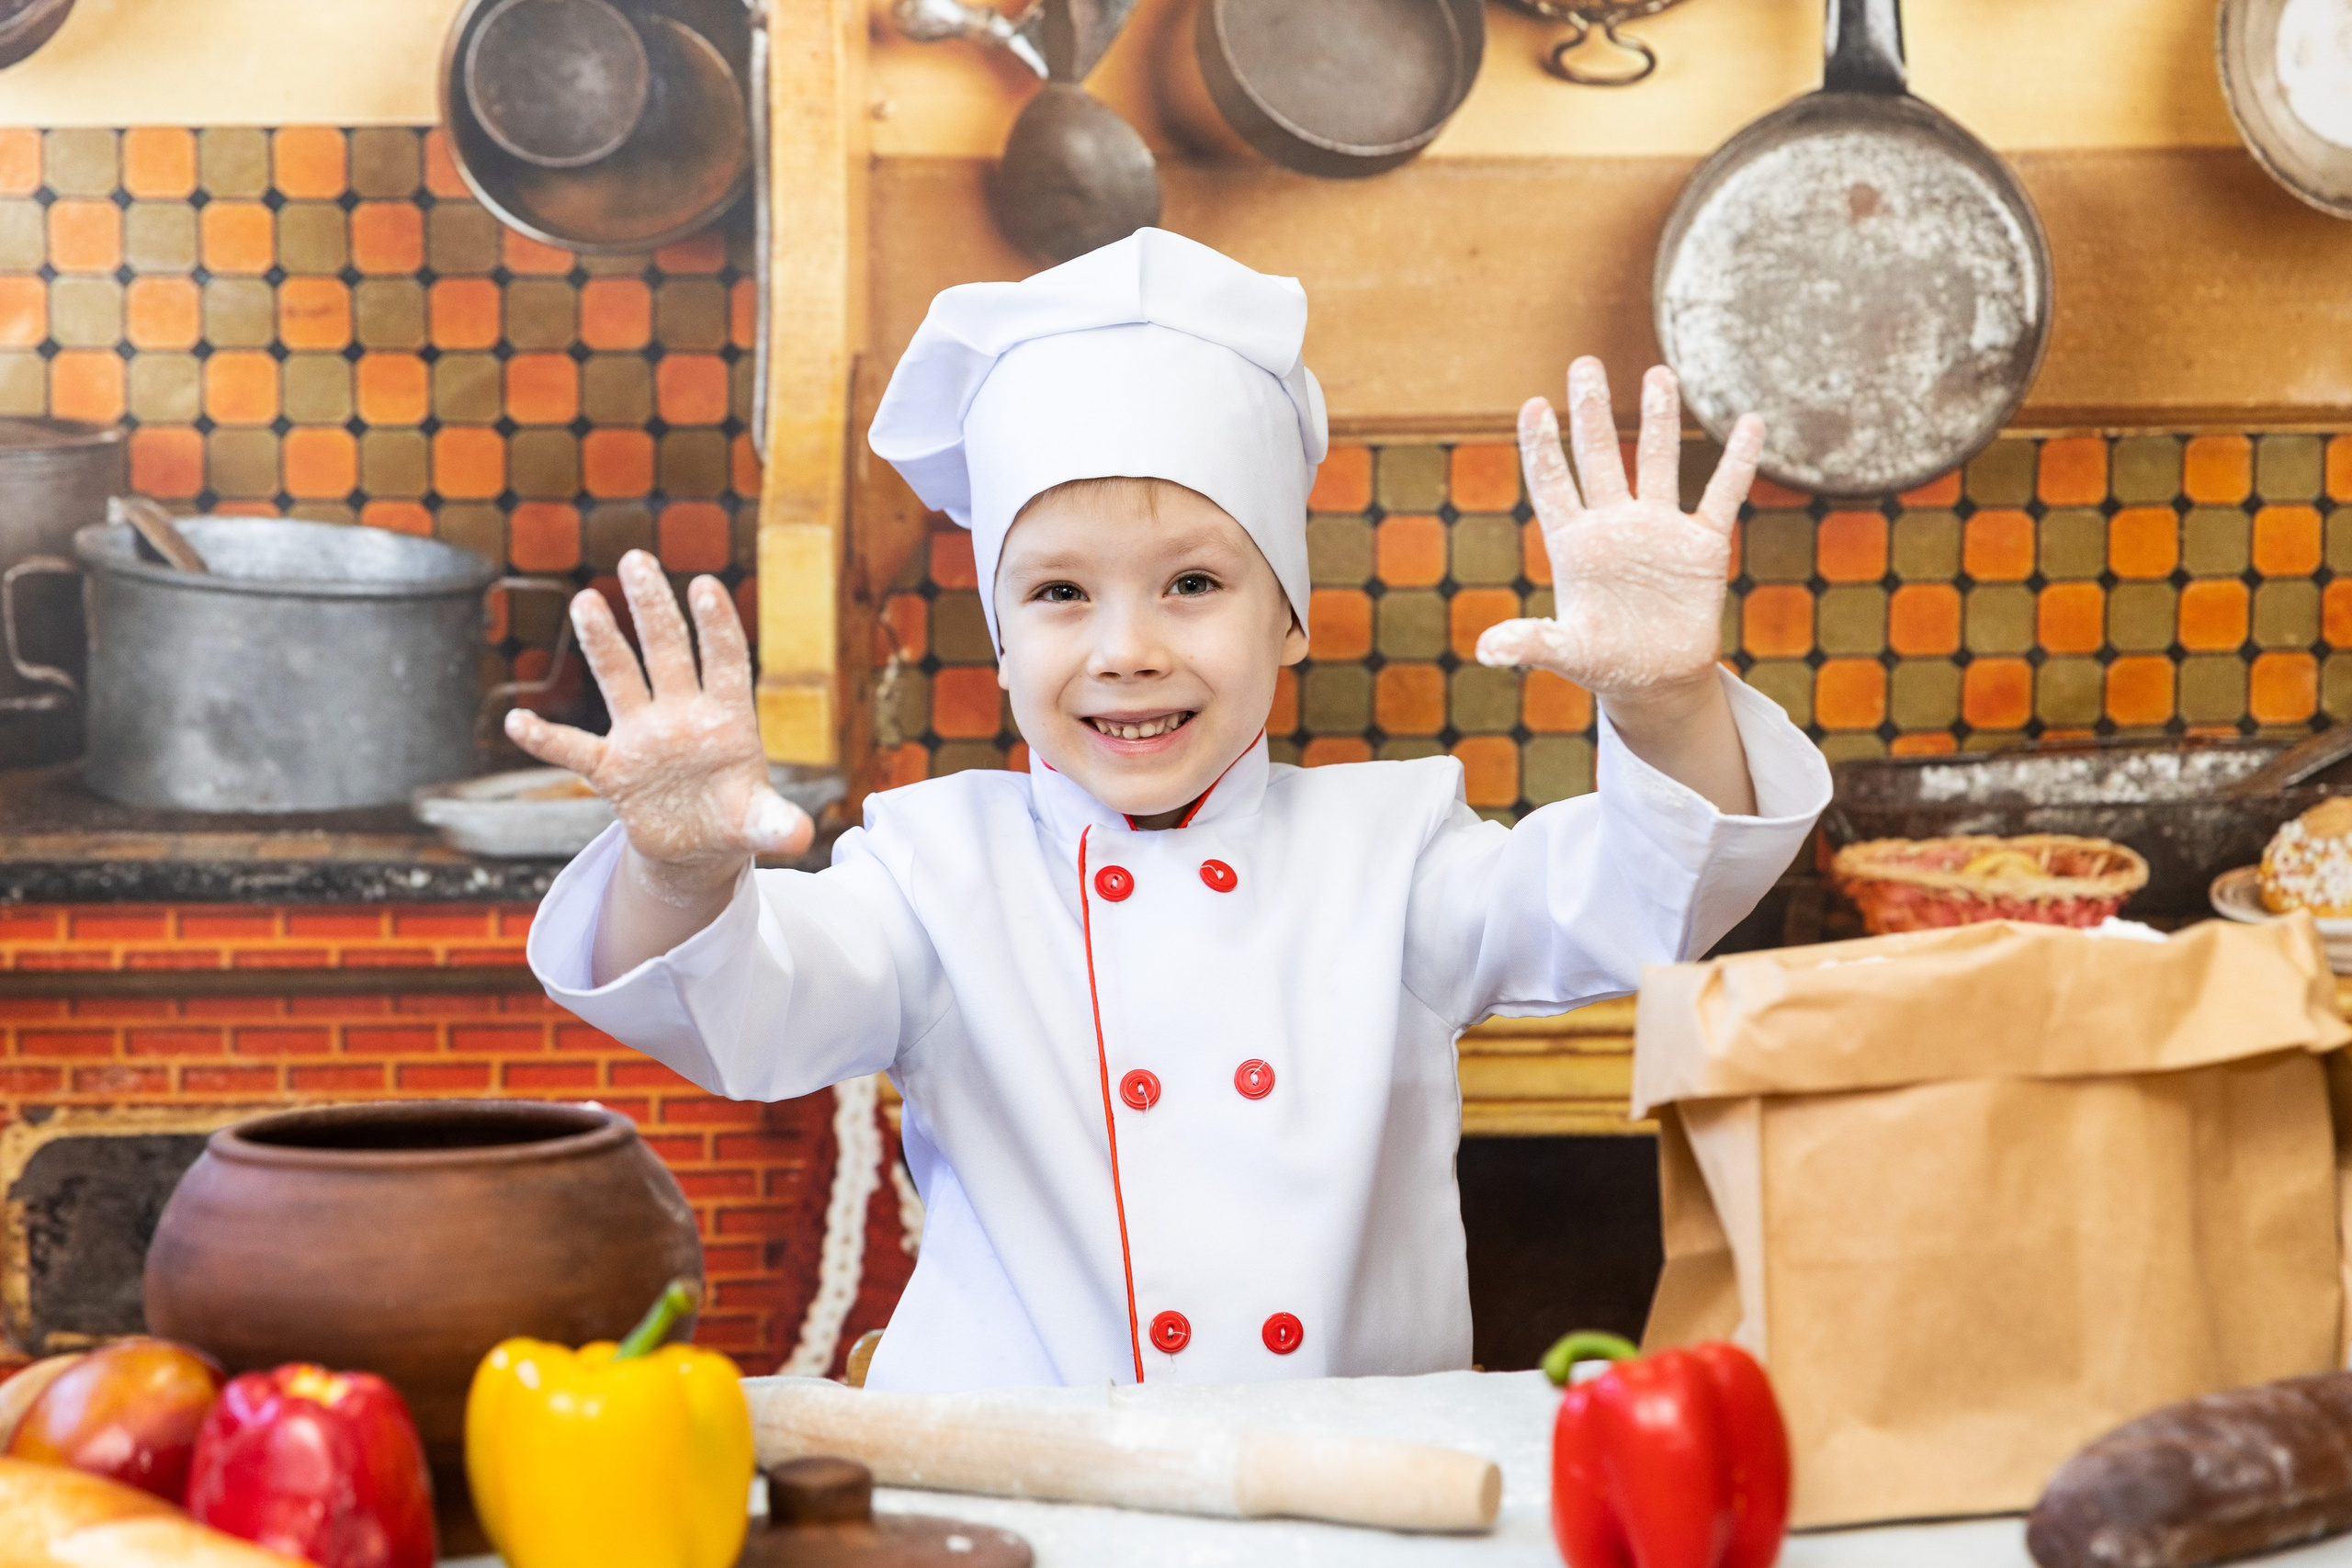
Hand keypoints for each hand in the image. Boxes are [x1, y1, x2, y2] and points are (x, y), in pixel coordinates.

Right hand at [504, 550, 809, 896]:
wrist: (699, 846)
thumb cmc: (737, 818)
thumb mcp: (761, 824)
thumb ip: (776, 825)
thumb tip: (800, 838)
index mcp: (728, 718)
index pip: (726, 660)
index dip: (717, 625)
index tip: (706, 584)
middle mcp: (682, 715)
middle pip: (668, 651)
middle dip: (653, 608)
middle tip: (636, 558)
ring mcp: (644, 738)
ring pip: (621, 679)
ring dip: (603, 642)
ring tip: (586, 601)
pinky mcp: (613, 770)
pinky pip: (574, 750)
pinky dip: (546, 740)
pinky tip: (517, 723)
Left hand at [1475, 358, 1761, 719]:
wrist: (1657, 680)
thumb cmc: (1604, 663)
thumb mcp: (1567, 653)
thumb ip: (1531, 643)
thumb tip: (1486, 652)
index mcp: (1575, 544)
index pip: (1553, 484)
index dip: (1542, 447)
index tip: (1534, 405)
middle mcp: (1614, 525)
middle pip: (1601, 457)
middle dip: (1594, 412)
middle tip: (1585, 363)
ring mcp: (1659, 530)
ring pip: (1660, 462)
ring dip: (1660, 420)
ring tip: (1659, 374)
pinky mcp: (1702, 546)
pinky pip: (1722, 496)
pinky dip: (1737, 462)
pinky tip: (1750, 423)